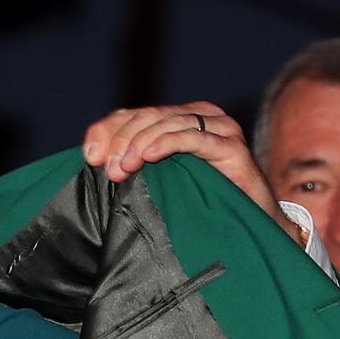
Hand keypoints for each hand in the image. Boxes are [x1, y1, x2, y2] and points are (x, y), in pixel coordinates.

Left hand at [82, 102, 294, 238]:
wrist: (251, 223)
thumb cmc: (203, 204)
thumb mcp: (162, 181)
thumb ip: (135, 164)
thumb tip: (94, 159)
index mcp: (180, 119)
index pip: (134, 115)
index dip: (108, 130)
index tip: (89, 156)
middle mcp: (200, 116)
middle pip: (148, 116)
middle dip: (121, 141)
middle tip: (107, 169)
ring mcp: (218, 128)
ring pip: (168, 124)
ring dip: (140, 144)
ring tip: (123, 168)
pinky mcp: (231, 147)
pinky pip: (194, 138)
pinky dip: (168, 143)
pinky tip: (150, 155)